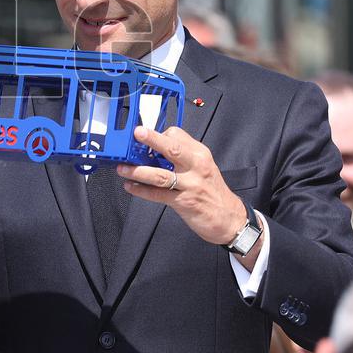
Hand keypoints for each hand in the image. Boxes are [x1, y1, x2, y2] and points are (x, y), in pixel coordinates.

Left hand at [118, 126, 247, 247]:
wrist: (229, 218)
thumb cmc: (212, 190)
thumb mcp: (202, 166)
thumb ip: (182, 156)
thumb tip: (153, 150)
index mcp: (200, 154)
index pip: (177, 135)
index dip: (158, 134)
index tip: (142, 136)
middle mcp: (196, 166)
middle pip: (172, 149)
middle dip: (152, 140)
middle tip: (136, 134)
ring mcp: (190, 184)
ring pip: (161, 174)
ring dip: (138, 171)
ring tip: (123, 168)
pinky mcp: (184, 202)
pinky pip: (159, 195)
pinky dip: (142, 191)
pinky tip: (131, 187)